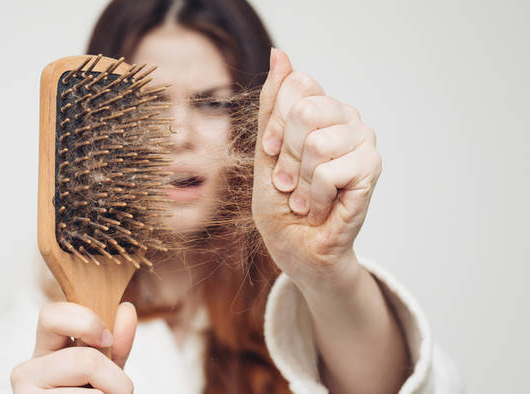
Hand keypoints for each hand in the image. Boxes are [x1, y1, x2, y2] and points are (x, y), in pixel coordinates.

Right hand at [10, 302, 136, 393]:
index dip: (84, 322)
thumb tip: (126, 310)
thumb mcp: (106, 370)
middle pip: (84, 360)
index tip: (105, 339)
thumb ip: (116, 344)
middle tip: (117, 392)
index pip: (51, 315)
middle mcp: (28, 371)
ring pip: (90, 392)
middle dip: (115, 380)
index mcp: (45, 350)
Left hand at [252, 49, 381, 293]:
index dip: (275, 126)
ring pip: (317, 143)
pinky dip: (315, 197)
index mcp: (321, 108)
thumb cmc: (281, 205)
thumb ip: (273, 107)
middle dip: (286, 157)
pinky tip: (321, 207)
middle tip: (290, 182)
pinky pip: (329, 171)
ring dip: (301, 182)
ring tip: (306, 197)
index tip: (273, 154)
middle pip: (305, 111)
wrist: (297, 249)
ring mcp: (363, 141)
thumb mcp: (265, 153)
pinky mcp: (371, 169)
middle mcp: (347, 118)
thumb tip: (280, 55)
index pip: (296, 86)